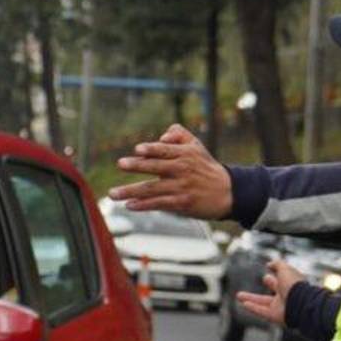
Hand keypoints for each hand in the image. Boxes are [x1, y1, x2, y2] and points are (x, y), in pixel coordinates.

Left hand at [108, 124, 232, 219]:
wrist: (227, 192)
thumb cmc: (206, 167)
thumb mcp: (197, 146)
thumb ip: (178, 134)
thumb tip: (160, 136)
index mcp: (184, 154)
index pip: (164, 150)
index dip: (151, 149)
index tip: (138, 149)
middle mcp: (182, 170)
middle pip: (155, 167)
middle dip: (137, 165)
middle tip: (120, 164)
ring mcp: (181, 188)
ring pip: (152, 189)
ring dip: (130, 191)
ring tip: (113, 194)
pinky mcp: (181, 203)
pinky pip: (158, 204)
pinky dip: (143, 205)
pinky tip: (130, 205)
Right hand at [236, 260, 305, 326]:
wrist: (301, 302)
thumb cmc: (294, 284)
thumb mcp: (285, 269)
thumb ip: (277, 264)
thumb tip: (269, 264)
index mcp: (289, 285)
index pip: (280, 281)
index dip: (273, 277)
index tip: (267, 274)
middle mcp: (285, 296)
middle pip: (270, 293)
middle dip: (263, 288)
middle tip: (252, 286)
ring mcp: (280, 307)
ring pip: (263, 304)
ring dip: (250, 300)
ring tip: (238, 296)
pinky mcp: (275, 316)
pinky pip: (262, 312)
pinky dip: (253, 308)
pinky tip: (244, 304)